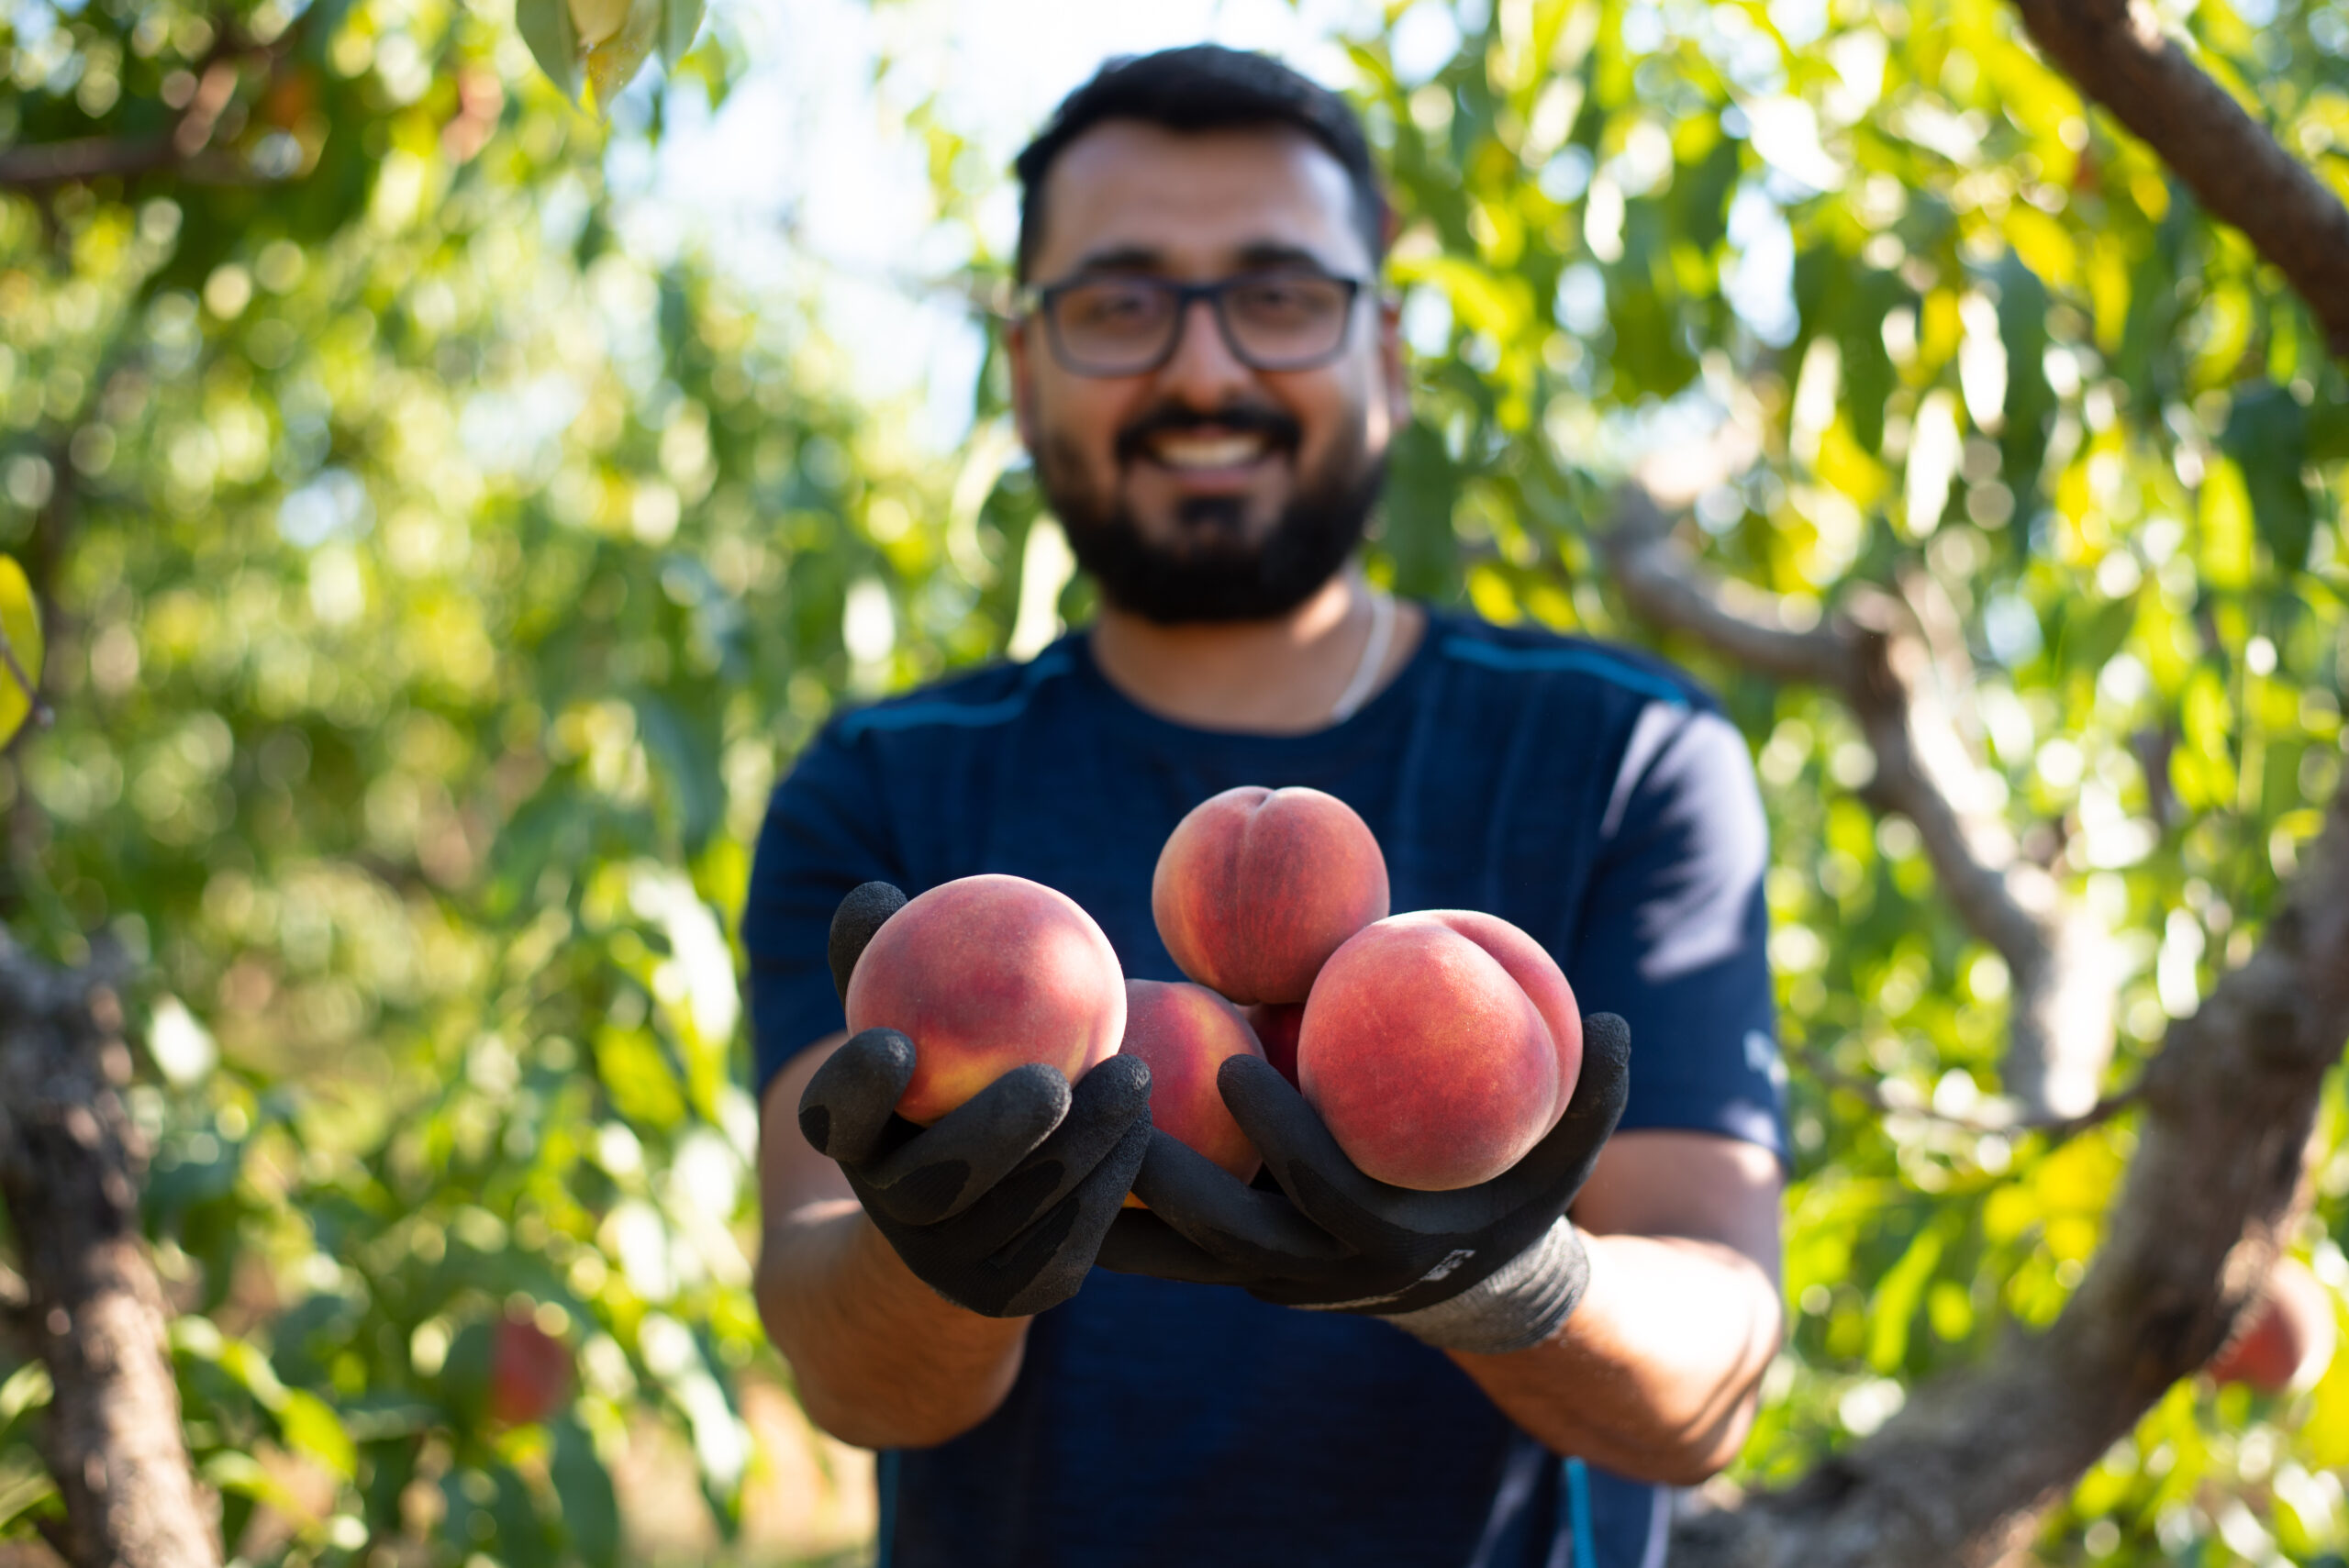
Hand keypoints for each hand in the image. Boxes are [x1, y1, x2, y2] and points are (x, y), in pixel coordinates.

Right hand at [797, 882, 1151, 1318]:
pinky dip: (1108, 1186)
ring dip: (1081, 1151)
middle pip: (934, 1187)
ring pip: (1018, 1215)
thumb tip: (879, 890)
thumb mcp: (897, 1017)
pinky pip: (1069, 1242)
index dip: (853, 1087)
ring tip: (1135, 1079)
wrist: (951, 1215)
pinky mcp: (1016, 1294)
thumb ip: (882, 957)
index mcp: (852, 1146)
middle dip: (991, 1137)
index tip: (893, 1040)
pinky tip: (1148, 1129)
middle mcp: (893, 1215)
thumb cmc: (931, 1079)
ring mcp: (953, 1264)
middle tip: (1052, 1080)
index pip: (834, 1119)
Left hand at [1096, 1014, 1629, 1353]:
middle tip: (1111, 1093)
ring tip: (1053, 1136)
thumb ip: (1593, 1094)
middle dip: (1162, 1175)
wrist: (1475, 1290)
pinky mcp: (1237, 1273)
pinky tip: (1061, 1156)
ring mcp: (1272, 1280)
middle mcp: (1321, 1272)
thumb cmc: (1517, 1197)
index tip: (1234, 1057)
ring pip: (1177, 1259)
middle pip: (1224, 1233)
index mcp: (1389, 1238)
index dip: (1280, 1131)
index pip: (1323, 1190)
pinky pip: (1166, 1251)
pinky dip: (1114, 1218)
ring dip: (1112, 1206)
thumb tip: (1612, 1020)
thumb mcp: (1566, 1153)